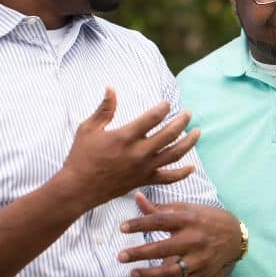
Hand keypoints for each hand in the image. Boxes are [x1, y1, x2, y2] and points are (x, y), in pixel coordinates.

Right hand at [62, 88, 198, 207]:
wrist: (78, 188)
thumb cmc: (81, 156)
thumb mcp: (88, 128)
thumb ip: (104, 108)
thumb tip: (111, 88)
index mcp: (125, 136)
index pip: (152, 118)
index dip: (163, 108)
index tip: (167, 104)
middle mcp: (138, 152)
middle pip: (169, 134)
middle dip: (182, 121)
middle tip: (188, 113)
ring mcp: (143, 168)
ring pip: (174, 154)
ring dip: (189, 143)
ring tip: (197, 132)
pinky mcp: (144, 180)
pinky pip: (168, 178)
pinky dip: (182, 174)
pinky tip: (192, 167)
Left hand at [118, 192, 241, 276]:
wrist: (235, 236)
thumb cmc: (207, 219)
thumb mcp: (187, 209)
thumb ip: (160, 207)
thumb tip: (137, 196)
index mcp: (189, 219)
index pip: (160, 221)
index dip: (140, 224)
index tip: (122, 228)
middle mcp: (194, 239)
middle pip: (162, 248)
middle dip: (139, 253)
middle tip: (120, 256)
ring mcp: (199, 259)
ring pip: (171, 271)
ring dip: (149, 274)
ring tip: (133, 273)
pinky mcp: (202, 273)